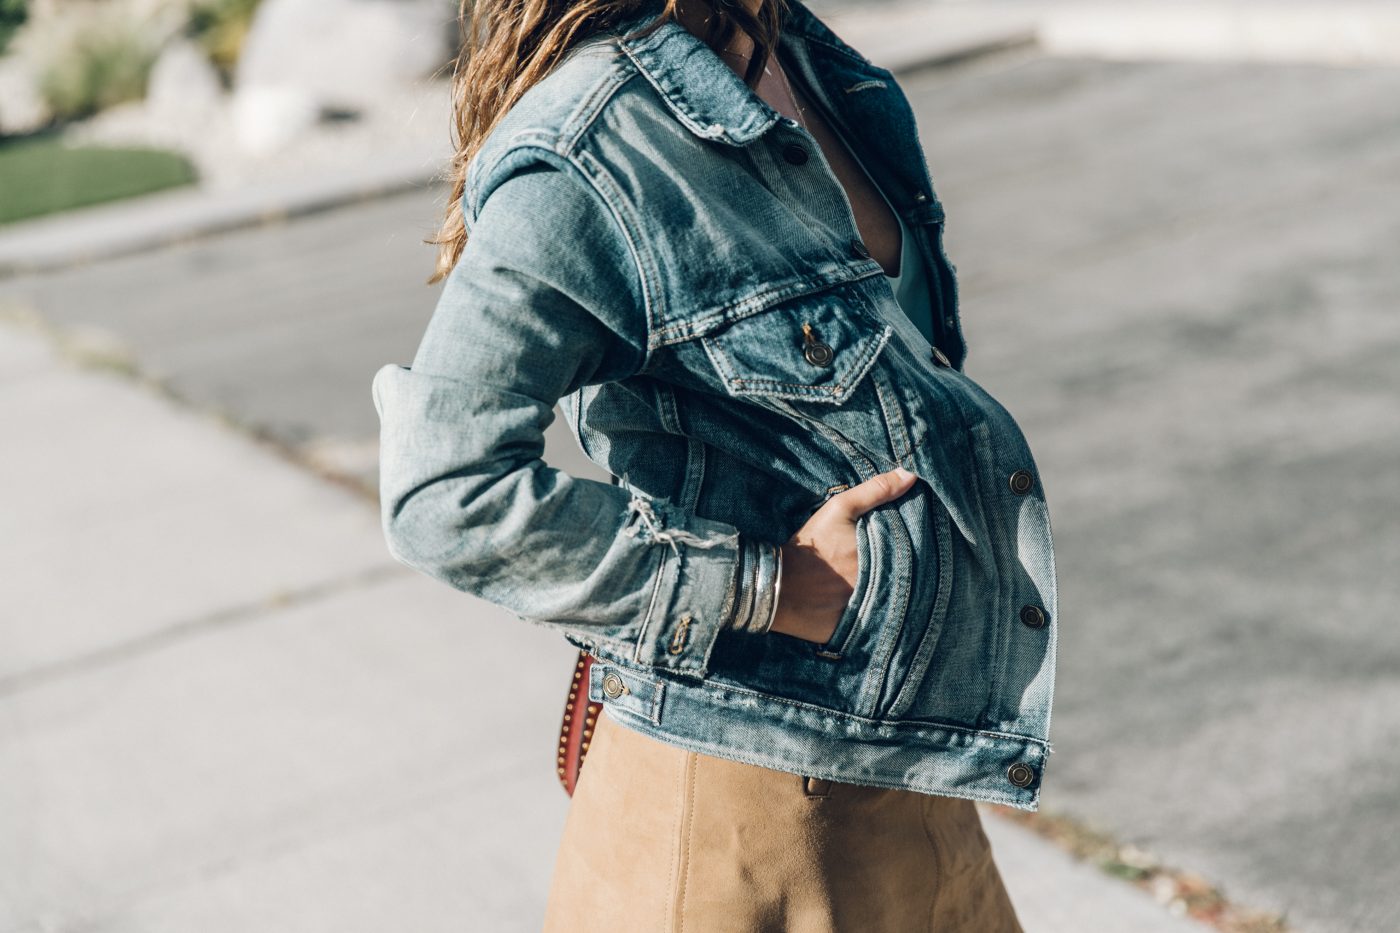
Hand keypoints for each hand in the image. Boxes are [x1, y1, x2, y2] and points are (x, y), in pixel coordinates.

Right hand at [769, 467, 917, 644]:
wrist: (779, 586)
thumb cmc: (812, 545)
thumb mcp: (840, 509)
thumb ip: (875, 490)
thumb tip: (910, 474)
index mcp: (884, 557)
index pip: (915, 554)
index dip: (917, 548)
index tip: (914, 543)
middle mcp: (884, 585)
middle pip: (909, 578)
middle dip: (910, 572)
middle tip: (902, 564)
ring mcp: (873, 610)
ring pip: (897, 600)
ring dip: (898, 593)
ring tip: (891, 583)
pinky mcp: (860, 630)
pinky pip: (880, 622)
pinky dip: (881, 615)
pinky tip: (876, 606)